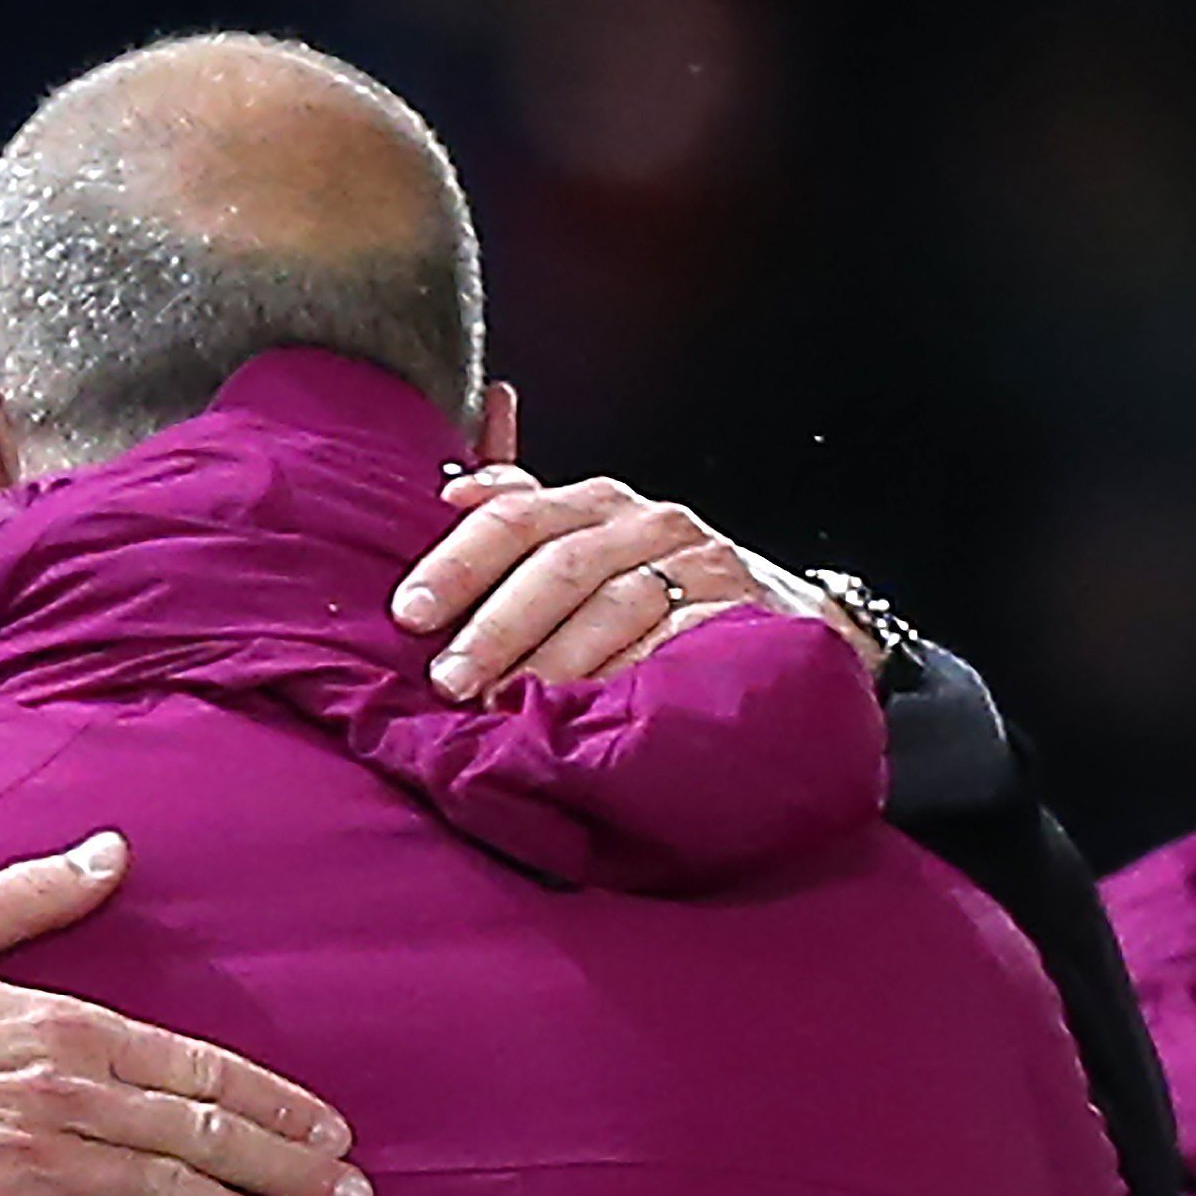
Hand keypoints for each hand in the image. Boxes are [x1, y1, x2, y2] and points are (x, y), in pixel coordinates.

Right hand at [0, 832, 369, 1195]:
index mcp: (59, 1021)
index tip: (330, 1131)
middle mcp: (64, 1091)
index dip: (274, 1102)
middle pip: (205, 1135)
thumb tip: (112, 852)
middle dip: (290, 1170)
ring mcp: (34, 1162)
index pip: (197, 1065)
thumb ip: (34, 896)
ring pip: (172, 1194)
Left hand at [391, 417, 878, 697]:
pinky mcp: (742, 612)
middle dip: (498, 626)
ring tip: (505, 704)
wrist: (785, 621)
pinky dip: (627, 674)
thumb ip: (526, 515)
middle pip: (561, 565)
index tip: (410, 613)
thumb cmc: (663, 587)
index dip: (458, 562)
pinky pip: (677, 642)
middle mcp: (649, 523)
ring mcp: (702, 565)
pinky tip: (585, 708)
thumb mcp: (593, 542)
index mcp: (599, 502)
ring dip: (554, 659)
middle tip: (450, 679)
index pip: (517, 516)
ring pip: (616, 605)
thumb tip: (454, 487)